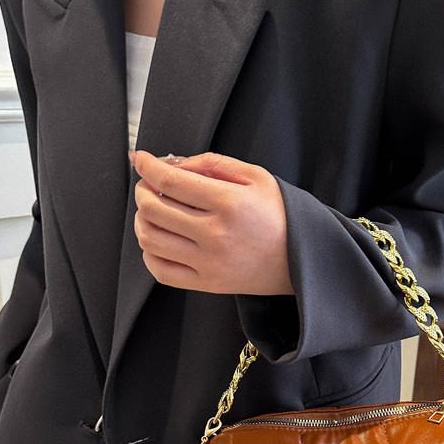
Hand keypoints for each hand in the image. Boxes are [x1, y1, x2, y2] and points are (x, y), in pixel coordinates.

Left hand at [128, 149, 292, 295]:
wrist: (302, 259)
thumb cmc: (280, 216)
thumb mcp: (256, 177)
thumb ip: (213, 163)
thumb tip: (173, 164)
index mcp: (229, 203)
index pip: (170, 180)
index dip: (147, 166)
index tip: (141, 160)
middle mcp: (216, 235)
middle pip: (154, 209)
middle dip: (143, 191)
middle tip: (149, 185)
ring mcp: (210, 263)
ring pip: (150, 239)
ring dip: (142, 220)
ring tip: (152, 212)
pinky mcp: (208, 283)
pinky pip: (161, 271)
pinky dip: (150, 252)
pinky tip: (160, 240)